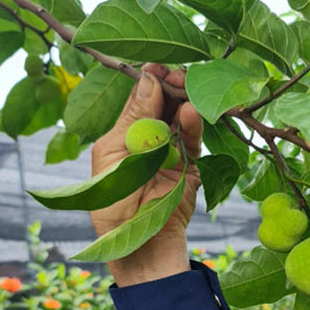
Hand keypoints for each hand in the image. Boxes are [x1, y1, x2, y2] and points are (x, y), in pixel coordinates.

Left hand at [90, 64, 202, 286]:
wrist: (140, 244)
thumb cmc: (115, 204)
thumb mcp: (114, 155)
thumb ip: (133, 117)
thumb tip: (149, 77)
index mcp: (124, 133)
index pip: (139, 96)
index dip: (148, 79)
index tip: (157, 65)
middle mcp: (149, 137)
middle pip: (164, 101)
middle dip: (170, 85)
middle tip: (176, 75)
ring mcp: (172, 149)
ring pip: (182, 115)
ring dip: (184, 98)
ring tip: (186, 87)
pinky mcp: (191, 164)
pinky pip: (194, 139)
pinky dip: (194, 123)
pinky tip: (191, 110)